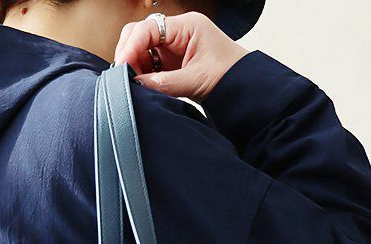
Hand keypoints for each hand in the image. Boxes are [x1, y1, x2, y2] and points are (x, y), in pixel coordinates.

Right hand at [114, 12, 248, 100]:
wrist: (248, 90)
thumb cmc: (232, 78)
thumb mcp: (198, 81)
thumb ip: (166, 83)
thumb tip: (138, 85)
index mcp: (187, 26)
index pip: (148, 29)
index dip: (131, 47)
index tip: (122, 67)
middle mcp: (178, 33)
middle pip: (140, 35)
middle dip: (128, 55)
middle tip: (123, 78)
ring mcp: (174, 47)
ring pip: (142, 51)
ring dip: (134, 67)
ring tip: (132, 85)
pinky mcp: (173, 63)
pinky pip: (150, 65)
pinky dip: (142, 75)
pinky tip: (141, 87)